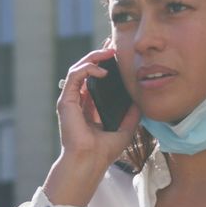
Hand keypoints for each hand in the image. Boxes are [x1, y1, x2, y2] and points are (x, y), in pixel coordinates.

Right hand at [56, 46, 139, 163]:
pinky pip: (75, 76)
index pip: (95, 79)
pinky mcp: (66, 100)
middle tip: (112, 45)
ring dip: (94, 57)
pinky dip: (88, 68)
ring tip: (109, 53)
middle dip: (99, 55)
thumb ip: (131, 115)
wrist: (90, 161)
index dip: (104, 64)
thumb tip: (139, 101)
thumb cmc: (104, 151)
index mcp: (89, 106)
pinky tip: (102, 70)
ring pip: (79, 68)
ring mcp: (71, 100)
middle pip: (86, 70)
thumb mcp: (125, 129)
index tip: (116, 54)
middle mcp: (78, 101)